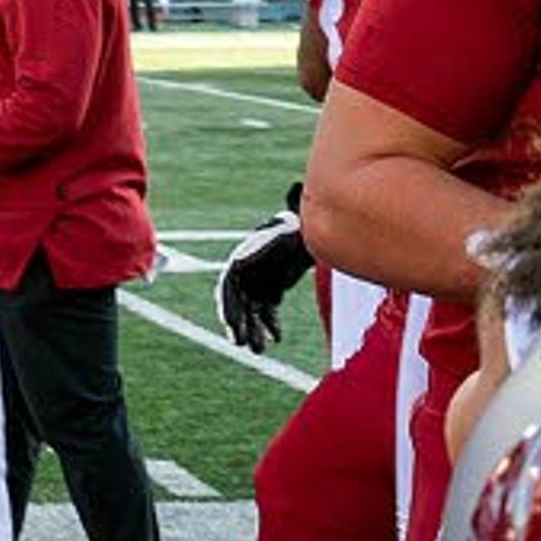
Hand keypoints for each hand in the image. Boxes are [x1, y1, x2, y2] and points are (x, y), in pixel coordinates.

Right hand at [214, 188, 312, 354]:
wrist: (311, 235)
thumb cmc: (298, 230)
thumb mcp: (291, 227)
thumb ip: (291, 213)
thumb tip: (294, 191)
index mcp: (242, 259)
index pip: (229, 287)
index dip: (229, 308)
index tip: (233, 326)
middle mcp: (244, 273)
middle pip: (237, 303)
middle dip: (239, 325)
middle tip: (243, 344)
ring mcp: (255, 283)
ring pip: (249, 312)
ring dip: (251, 330)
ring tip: (257, 349)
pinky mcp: (268, 292)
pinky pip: (264, 313)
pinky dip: (268, 325)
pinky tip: (276, 337)